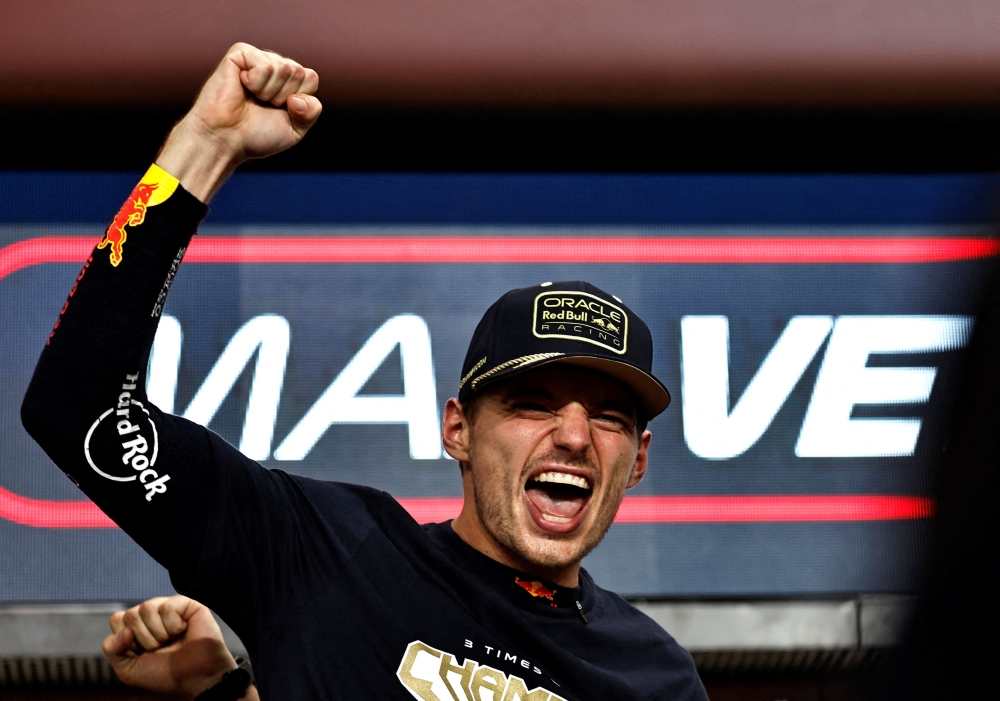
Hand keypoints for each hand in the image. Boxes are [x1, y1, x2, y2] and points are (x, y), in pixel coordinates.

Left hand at [102, 595, 243, 698]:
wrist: (195, 678)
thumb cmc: (165, 675)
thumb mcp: (129, 670)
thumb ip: (113, 650)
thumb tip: (124, 630)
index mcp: (137, 628)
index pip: (117, 619)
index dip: (125, 639)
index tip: (141, 653)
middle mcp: (152, 615)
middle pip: (130, 614)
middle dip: (143, 638)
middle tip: (160, 648)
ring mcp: (169, 608)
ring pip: (147, 608)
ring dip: (159, 633)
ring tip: (172, 641)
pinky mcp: (187, 604)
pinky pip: (167, 607)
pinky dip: (174, 625)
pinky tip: (184, 631)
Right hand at [157, 42, 321, 200]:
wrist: (226, 139)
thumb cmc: (256, 135)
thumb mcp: (295, 129)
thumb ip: (311, 111)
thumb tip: (299, 96)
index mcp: (288, 81)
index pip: (311, 78)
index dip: (300, 100)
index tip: (280, 111)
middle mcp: (274, 66)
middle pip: (299, 72)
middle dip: (284, 96)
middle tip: (263, 105)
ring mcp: (257, 58)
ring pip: (284, 68)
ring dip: (269, 92)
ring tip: (252, 98)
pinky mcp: (240, 53)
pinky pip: (265, 66)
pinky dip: (257, 83)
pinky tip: (242, 86)